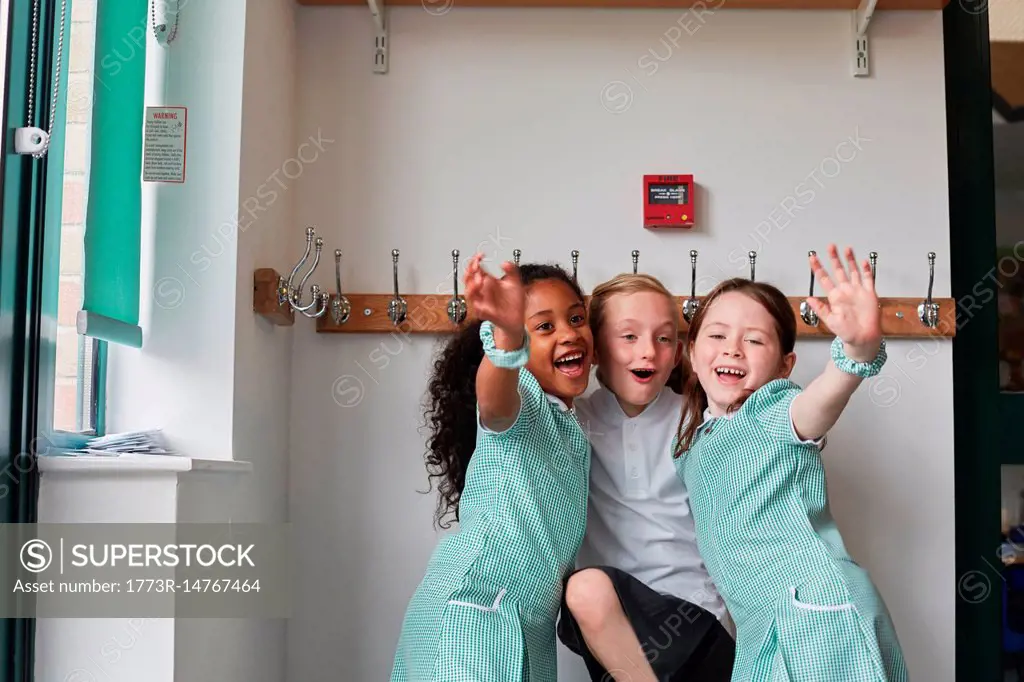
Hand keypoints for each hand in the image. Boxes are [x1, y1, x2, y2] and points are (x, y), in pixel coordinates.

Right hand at [463, 253, 525, 344]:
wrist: (517, 317)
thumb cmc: (514, 300)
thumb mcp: (515, 282)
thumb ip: (512, 270)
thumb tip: (504, 263)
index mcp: (487, 281)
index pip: (475, 269)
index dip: (475, 261)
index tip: (480, 256)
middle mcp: (482, 291)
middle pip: (467, 279)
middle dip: (470, 272)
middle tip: (477, 267)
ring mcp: (482, 301)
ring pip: (469, 293)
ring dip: (472, 286)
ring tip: (480, 280)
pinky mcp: (485, 313)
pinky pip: (478, 309)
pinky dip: (478, 305)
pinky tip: (482, 301)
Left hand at [805, 244, 881, 361]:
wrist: (863, 337)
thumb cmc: (846, 331)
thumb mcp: (829, 321)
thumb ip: (820, 309)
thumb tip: (808, 299)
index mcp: (835, 297)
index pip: (824, 279)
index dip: (818, 268)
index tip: (812, 258)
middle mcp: (845, 291)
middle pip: (838, 271)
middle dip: (834, 258)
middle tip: (830, 247)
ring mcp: (857, 291)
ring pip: (853, 271)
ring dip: (849, 260)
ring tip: (846, 249)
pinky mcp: (869, 294)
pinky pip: (868, 279)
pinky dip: (866, 270)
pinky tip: (863, 261)